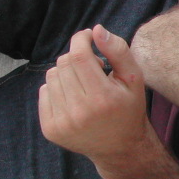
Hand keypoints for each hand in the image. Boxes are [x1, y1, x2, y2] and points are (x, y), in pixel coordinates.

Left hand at [38, 25, 149, 163]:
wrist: (120, 147)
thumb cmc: (129, 108)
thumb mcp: (134, 78)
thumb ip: (118, 51)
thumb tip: (96, 30)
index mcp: (103, 98)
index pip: (80, 57)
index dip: (81, 40)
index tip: (87, 37)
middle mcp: (80, 112)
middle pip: (64, 64)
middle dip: (77, 57)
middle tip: (93, 67)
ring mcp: (62, 122)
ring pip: (52, 75)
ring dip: (67, 73)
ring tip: (83, 84)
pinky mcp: (50, 129)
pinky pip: (44, 92)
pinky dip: (57, 88)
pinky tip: (73, 97)